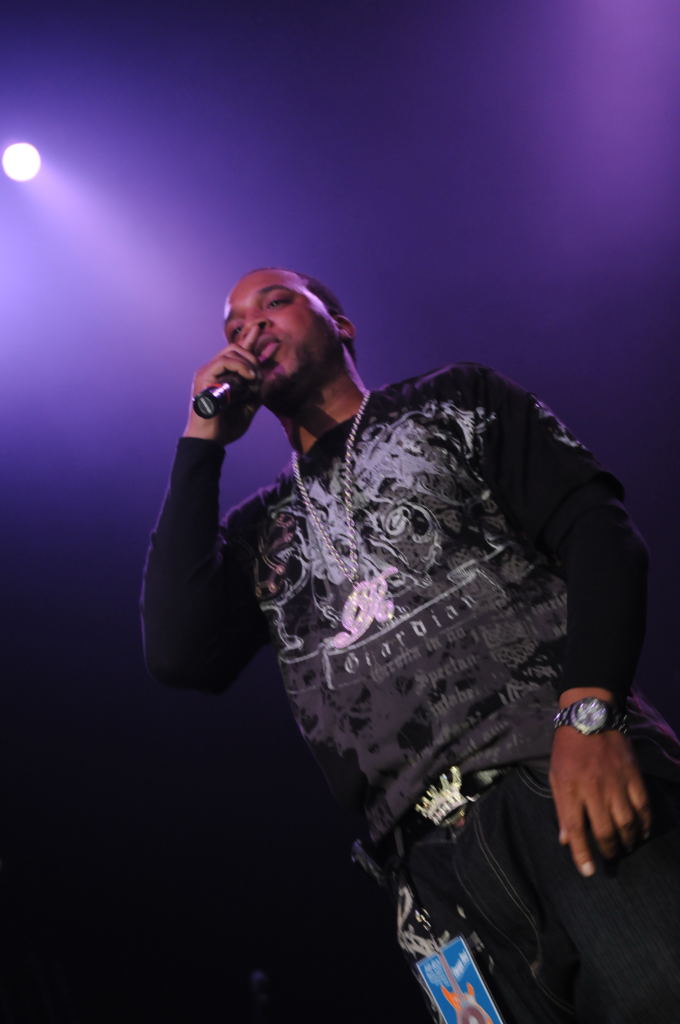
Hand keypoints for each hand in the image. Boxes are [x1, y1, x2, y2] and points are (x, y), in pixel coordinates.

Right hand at [184, 323, 262, 445]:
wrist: (210, 440)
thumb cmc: (226, 427)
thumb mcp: (249, 407)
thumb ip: (257, 391)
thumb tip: (266, 376)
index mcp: (224, 376)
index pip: (237, 352)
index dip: (249, 338)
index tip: (260, 328)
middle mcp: (214, 370)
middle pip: (235, 346)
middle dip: (252, 353)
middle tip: (259, 375)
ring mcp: (208, 372)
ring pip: (231, 351)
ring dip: (248, 363)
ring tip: (254, 380)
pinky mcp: (204, 376)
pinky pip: (224, 361)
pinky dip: (240, 367)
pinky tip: (249, 378)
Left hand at [549, 723, 650, 877]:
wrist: (589, 716)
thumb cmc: (567, 749)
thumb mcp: (555, 776)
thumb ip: (561, 809)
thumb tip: (565, 840)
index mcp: (569, 789)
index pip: (575, 829)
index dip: (582, 854)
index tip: (589, 871)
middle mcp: (593, 790)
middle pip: (605, 831)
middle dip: (609, 851)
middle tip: (611, 858)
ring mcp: (616, 783)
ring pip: (627, 823)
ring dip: (628, 841)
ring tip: (626, 847)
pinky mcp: (633, 776)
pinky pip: (643, 806)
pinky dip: (645, 823)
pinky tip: (643, 831)